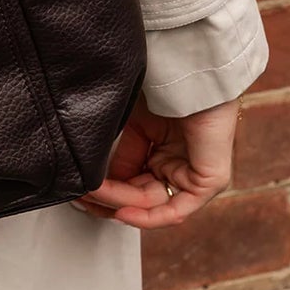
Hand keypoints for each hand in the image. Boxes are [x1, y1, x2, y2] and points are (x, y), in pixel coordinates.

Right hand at [71, 93, 241, 229]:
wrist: (188, 73)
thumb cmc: (164, 87)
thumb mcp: (134, 125)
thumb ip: (121, 157)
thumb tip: (96, 182)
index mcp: (164, 150)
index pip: (133, 180)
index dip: (106, 189)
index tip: (80, 189)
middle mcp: (179, 165)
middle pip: (140, 196)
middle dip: (109, 201)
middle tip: (82, 199)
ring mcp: (194, 175)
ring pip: (152, 204)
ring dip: (120, 205)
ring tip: (94, 198)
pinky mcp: (209, 181)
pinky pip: (175, 208)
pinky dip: (147, 216)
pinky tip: (122, 212)